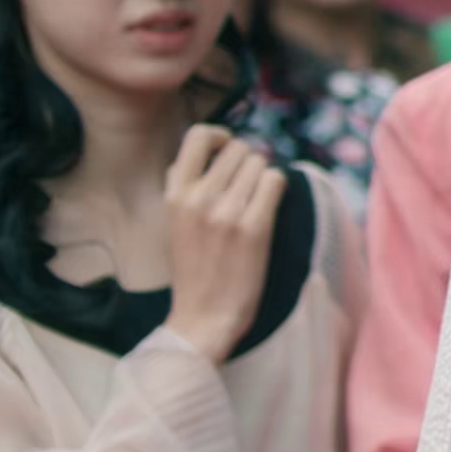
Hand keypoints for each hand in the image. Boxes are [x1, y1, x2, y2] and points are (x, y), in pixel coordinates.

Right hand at [162, 126, 284, 360]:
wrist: (205, 314)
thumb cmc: (192, 269)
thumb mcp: (173, 222)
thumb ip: (180, 187)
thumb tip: (196, 154)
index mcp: (175, 195)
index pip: (197, 137)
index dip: (220, 136)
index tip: (228, 149)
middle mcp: (199, 197)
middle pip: (239, 149)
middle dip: (249, 162)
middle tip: (248, 186)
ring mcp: (228, 211)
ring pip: (260, 163)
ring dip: (264, 176)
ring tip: (257, 200)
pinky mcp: (255, 226)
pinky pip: (276, 181)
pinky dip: (277, 187)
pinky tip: (270, 206)